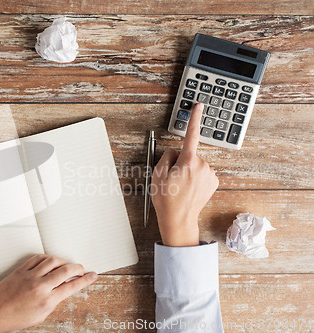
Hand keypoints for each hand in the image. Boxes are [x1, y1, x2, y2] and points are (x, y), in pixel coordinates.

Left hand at [0, 254, 97, 332]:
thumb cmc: (14, 318)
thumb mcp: (41, 315)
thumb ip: (54, 301)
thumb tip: (64, 290)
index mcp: (47, 300)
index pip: (72, 286)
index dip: (86, 280)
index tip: (92, 275)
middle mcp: (40, 286)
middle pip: (66, 270)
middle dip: (78, 268)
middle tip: (81, 269)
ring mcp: (30, 276)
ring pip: (53, 260)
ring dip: (63, 261)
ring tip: (66, 265)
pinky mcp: (21, 270)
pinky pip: (38, 258)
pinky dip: (47, 258)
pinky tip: (50, 261)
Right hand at [151, 103, 218, 246]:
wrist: (179, 220)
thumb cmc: (166, 199)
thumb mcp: (157, 175)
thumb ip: (166, 156)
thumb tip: (175, 151)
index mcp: (188, 162)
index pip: (191, 135)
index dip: (194, 118)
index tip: (199, 106)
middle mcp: (202, 165)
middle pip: (188, 154)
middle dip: (181, 162)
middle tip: (173, 179)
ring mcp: (210, 174)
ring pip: (195, 163)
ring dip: (188, 171)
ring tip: (180, 186)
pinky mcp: (214, 181)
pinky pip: (202, 172)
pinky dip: (195, 177)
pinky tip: (189, 189)